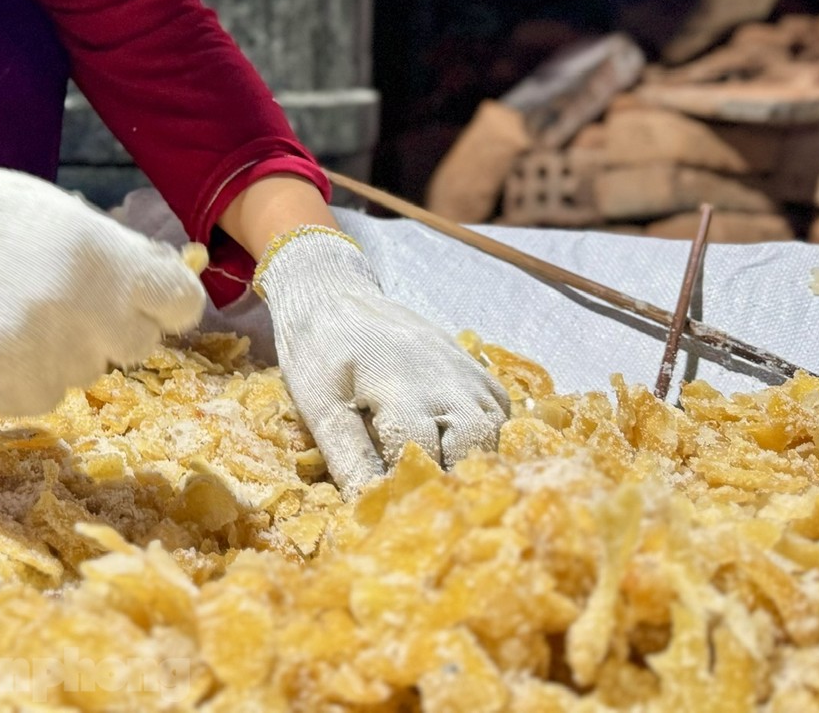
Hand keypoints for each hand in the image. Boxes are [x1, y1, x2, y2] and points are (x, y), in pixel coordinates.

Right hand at [0, 150, 206, 415]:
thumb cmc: (1, 217)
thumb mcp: (74, 220)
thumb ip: (122, 259)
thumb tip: (164, 289)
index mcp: (112, 263)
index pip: (181, 304)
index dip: (163, 302)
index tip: (146, 299)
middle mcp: (89, 312)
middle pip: (136, 346)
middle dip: (111, 329)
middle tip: (67, 303)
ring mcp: (46, 353)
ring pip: (83, 375)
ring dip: (61, 354)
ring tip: (17, 312)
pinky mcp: (4, 382)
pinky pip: (37, 398)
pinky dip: (22, 378)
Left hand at [255, 229, 510, 492]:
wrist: (333, 293)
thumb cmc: (318, 352)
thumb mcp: (320, 407)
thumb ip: (349, 459)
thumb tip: (370, 512)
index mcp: (400, 387)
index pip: (423, 457)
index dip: (415, 496)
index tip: (406, 525)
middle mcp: (444, 378)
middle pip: (476, 445)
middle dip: (458, 484)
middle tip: (436, 514)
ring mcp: (465, 369)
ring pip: (495, 430)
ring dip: (478, 463)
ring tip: (451, 491)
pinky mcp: (473, 366)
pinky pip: (500, 410)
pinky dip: (490, 438)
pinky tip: (465, 456)